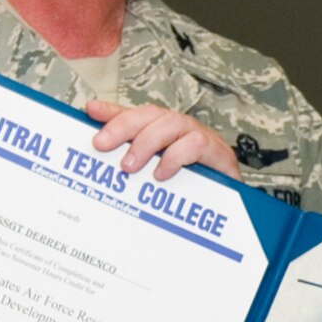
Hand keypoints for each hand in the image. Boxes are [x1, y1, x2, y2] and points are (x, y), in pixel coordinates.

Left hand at [87, 100, 241, 179]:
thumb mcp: (153, 176)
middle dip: (124, 126)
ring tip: (129, 166)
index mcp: (164, 133)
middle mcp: (181, 131)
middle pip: (152, 114)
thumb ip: (130, 159)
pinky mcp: (218, 154)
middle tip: (102, 145)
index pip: (137, 115)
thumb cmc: (191, 190)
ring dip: (147, 141)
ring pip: (172, 123)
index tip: (91, 111)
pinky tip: (162, 173)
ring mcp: (201, 139)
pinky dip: (175, 157)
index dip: (115, 112)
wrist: (230, 211)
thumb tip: (100, 148)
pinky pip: (196, 144)